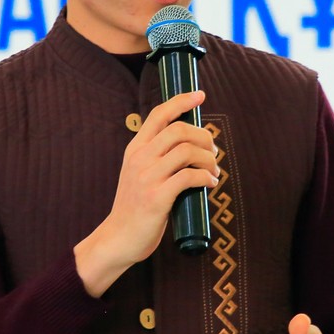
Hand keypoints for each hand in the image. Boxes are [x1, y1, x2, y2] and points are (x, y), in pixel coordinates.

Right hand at [74, 91, 218, 296]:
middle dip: (204, 137)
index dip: (181, 101)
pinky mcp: (157, 198)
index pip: (159, 114)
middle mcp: (139, 159)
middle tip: (213, 151)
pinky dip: (205, 177)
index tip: (200, 94)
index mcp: (135, 149)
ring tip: (213, 170)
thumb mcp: (138, 173)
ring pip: (187, 151)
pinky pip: (189, 177)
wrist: (119, 238)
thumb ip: (156, 157)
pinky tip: (209, 183)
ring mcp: (147, 178)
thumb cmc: (135, 206)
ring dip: (209, 159)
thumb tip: (190, 144)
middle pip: (179, 130)